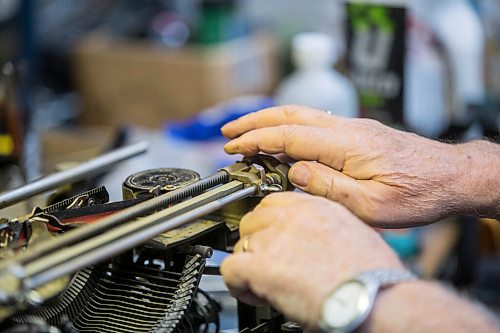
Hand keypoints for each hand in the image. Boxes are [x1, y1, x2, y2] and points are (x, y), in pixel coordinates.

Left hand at [220, 192, 402, 329]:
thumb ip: (325, 225)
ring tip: (266, 283)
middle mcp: (290, 217)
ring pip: (241, 244)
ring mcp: (273, 239)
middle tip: (269, 262)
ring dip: (250, 264)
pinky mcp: (261, 266)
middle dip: (257, 241)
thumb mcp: (354, 231)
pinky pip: (231, 269)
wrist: (373, 298)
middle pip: (253, 220)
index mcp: (314, 206)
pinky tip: (255, 293)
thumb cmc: (373, 275)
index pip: (274, 202)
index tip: (271, 237)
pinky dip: (238, 284)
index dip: (269, 223)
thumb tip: (312, 235)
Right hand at [221, 105, 462, 226]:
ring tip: (245, 131)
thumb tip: (293, 172)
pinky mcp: (356, 133)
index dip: (257, 139)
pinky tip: (280, 138)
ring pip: (300, 114)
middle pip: (290, 115)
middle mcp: (347, 129)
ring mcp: (351, 128)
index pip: (289, 135)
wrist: (449, 177)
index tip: (233, 146)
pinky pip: (313, 123)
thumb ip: (329, 186)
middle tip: (227, 132)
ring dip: (268, 120)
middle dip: (254, 122)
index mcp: (347, 145)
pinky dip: (287, 126)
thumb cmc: (417, 193)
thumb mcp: (372, 205)